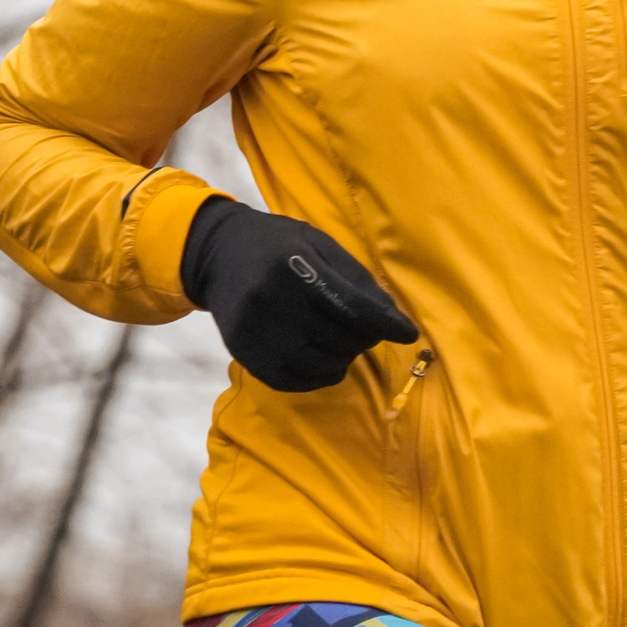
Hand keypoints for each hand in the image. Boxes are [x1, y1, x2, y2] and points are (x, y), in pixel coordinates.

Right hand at [180, 199, 418, 391]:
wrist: (218, 254)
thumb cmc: (280, 244)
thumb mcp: (320, 245)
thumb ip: (356, 279)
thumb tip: (393, 319)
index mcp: (294, 265)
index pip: (352, 306)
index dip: (385, 324)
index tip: (408, 334)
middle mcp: (271, 301)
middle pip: (340, 338)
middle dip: (365, 337)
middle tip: (366, 328)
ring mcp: (254, 332)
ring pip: (321, 364)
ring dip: (345, 358)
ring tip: (346, 342)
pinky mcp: (244, 355)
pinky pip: (293, 382)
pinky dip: (319, 377)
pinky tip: (327, 362)